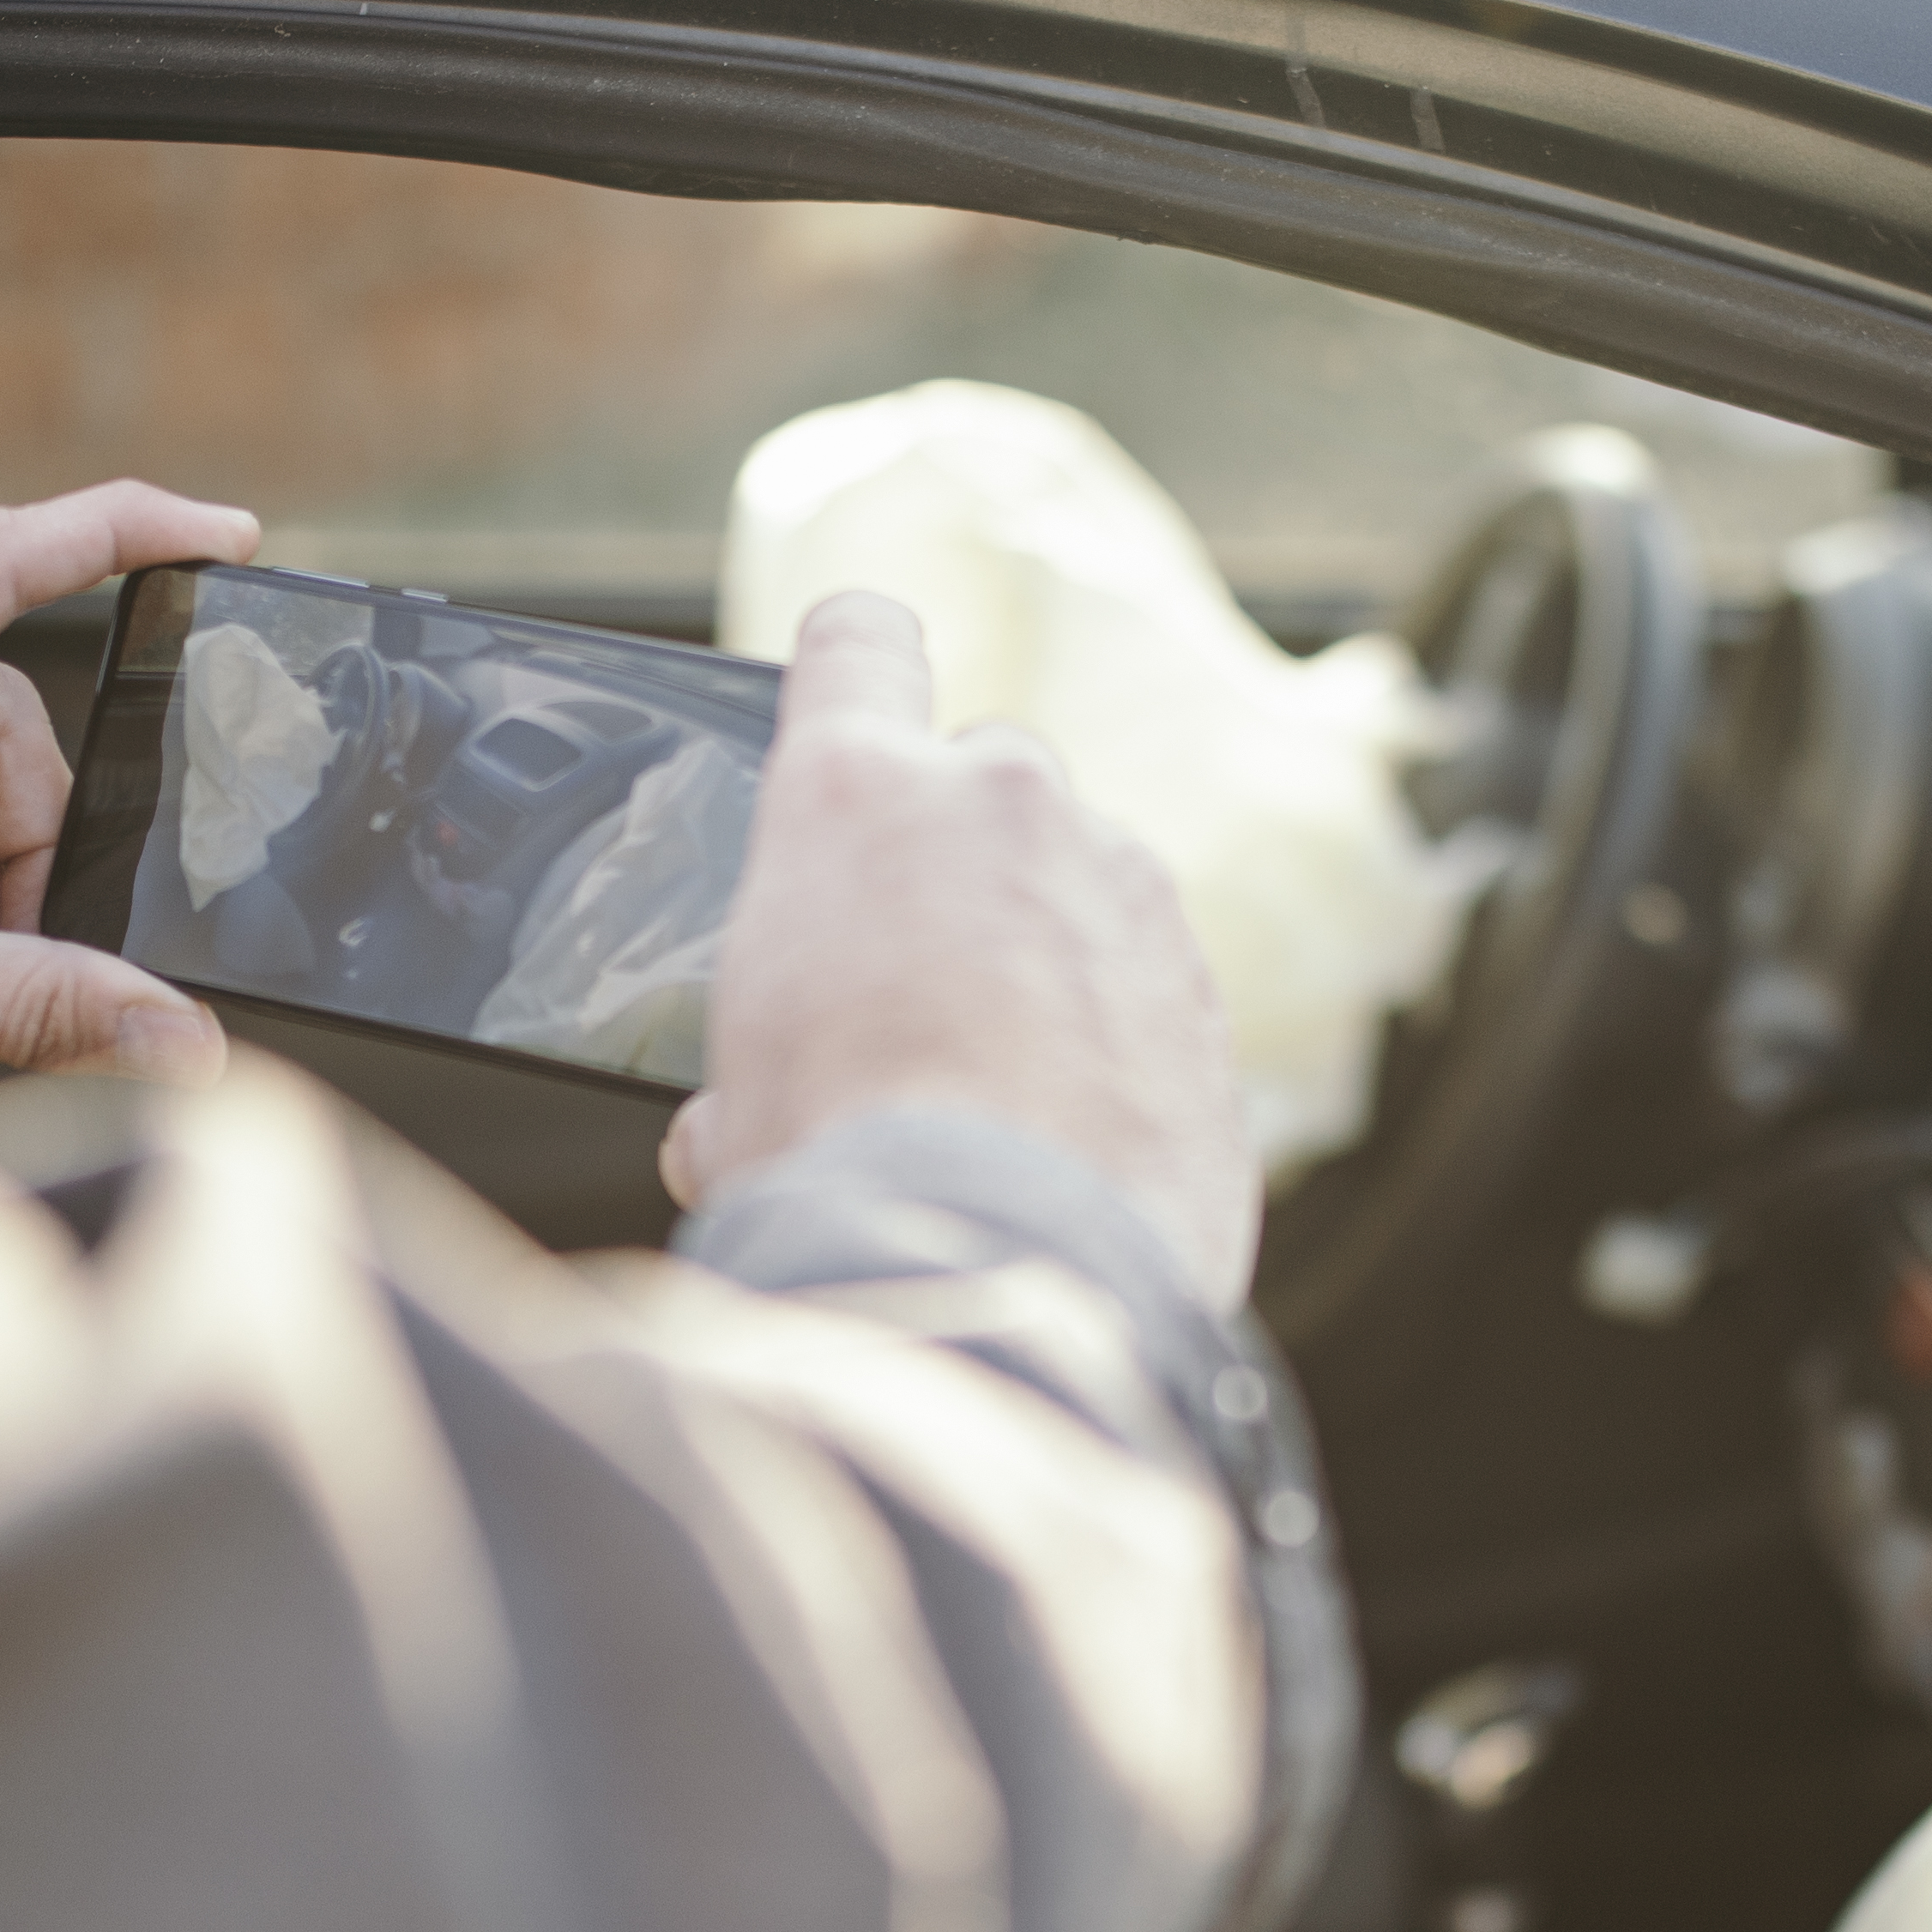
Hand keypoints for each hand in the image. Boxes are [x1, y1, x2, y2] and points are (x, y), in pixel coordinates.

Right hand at [662, 592, 1259, 1307]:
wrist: (1007, 1286)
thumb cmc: (841, 1183)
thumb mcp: (739, 1113)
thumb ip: (745, 1074)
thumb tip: (728, 1131)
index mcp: (855, 797)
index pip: (858, 645)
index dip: (852, 665)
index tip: (856, 691)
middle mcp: (1002, 807)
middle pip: (983, 775)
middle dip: (957, 855)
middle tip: (917, 979)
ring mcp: (1123, 888)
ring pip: (1079, 881)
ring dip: (1045, 953)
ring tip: (1000, 1093)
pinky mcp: (1203, 989)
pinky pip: (1147, 982)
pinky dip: (1115, 1037)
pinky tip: (1074, 1140)